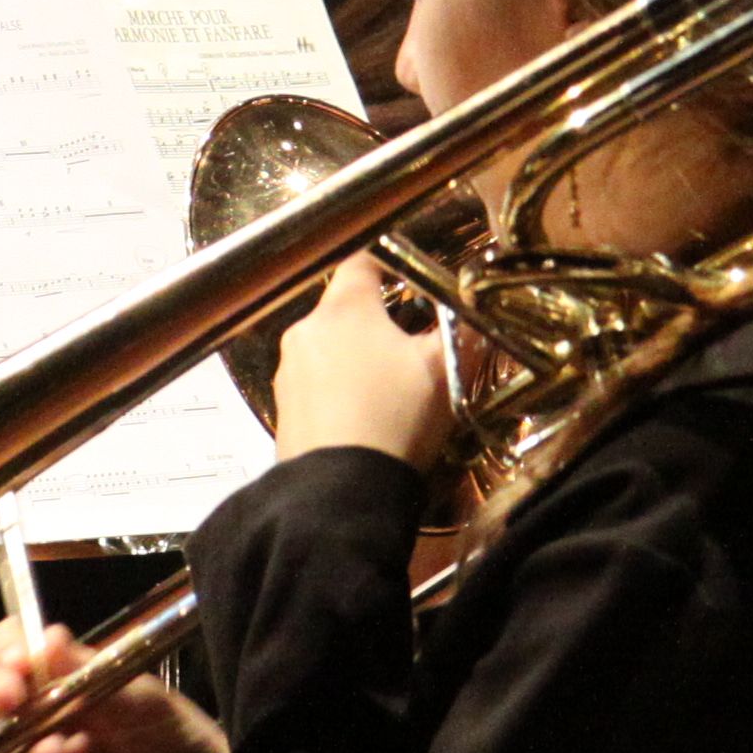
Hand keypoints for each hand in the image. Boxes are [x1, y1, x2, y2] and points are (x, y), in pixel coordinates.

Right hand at [0, 619, 226, 752]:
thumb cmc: (185, 741)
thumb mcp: (146, 702)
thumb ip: (91, 674)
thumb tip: (46, 638)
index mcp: (74, 681)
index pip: (20, 652)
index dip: (5, 650)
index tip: (11, 659)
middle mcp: (55, 719)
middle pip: (0, 702)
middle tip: (9, 699)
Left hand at [269, 260, 453, 466]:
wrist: (343, 491)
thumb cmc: (398, 417)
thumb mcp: (446, 371)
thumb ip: (460, 332)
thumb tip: (471, 315)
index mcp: (345, 307)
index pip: (362, 261)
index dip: (390, 263)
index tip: (410, 275)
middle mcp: (307, 330)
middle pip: (344, 308)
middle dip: (377, 321)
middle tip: (410, 344)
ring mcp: (288, 371)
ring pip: (328, 349)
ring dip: (355, 359)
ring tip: (388, 389)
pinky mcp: (282, 410)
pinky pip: (315, 386)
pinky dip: (337, 392)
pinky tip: (362, 418)